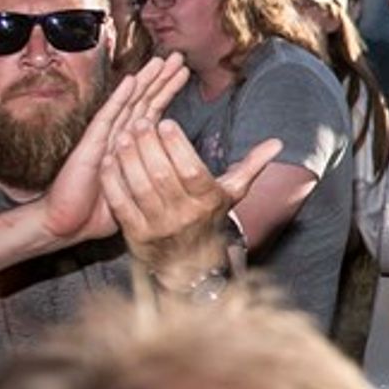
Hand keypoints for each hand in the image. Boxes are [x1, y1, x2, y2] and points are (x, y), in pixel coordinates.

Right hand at [38, 55, 191, 246]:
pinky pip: (108, 118)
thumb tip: (179, 178)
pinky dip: (120, 99)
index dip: (166, 91)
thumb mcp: (136, 193)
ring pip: (128, 104)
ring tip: (162, 62)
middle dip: (160, 79)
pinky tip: (131, 82)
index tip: (185, 73)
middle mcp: (117, 137)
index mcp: (129, 146)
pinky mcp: (91, 146)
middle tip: (179, 58)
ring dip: (145, 82)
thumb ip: (152, 179)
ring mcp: (104, 140)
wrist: (67, 225)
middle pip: (142, 101)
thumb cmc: (98, 213)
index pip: (152, 112)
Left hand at [100, 113, 281, 281]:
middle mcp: (185, 215)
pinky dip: (113, 181)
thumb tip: (278, 143)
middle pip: (162, 175)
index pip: (191, 170)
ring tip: (122, 136)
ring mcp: (159, 226)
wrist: (191, 266)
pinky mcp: (136, 235)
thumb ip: (251, 166)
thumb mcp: (232, 194)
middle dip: (148, 145)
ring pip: (139, 187)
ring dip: (128, 159)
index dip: (176, 145)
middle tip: (138, 123)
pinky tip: (109, 161)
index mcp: (209, 201)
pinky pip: (121, 203)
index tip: (166, 122)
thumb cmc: (209, 219)